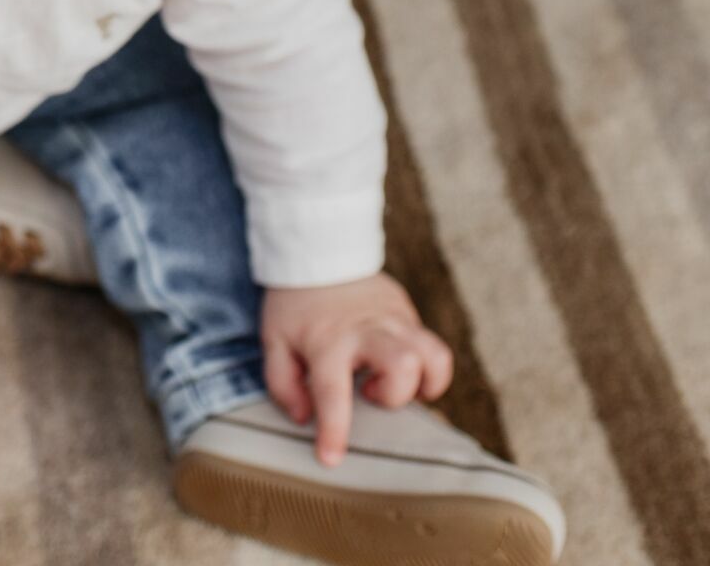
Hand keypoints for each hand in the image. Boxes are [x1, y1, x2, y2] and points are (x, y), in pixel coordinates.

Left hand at [260, 272, 453, 467]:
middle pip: (405, 365)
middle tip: (371, 393)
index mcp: (327, 341)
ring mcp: (393, 317)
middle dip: (396, 394)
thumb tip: (304, 417)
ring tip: (396, 385)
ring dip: (425, 383)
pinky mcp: (407, 310)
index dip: (334, 431)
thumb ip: (283, 384)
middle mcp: (366, 329)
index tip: (331, 459)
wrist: (316, 249)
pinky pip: (431, 345)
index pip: (333, 393)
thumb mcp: (274, 341)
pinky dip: (424, 366)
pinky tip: (398, 367)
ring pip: (435, 355)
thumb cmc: (294, 304)